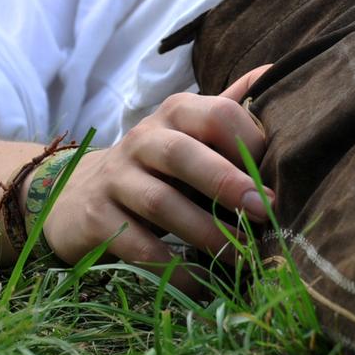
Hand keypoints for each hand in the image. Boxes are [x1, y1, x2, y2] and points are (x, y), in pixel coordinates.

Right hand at [41, 66, 273, 264]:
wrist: (75, 196)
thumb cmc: (158, 166)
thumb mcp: (191, 132)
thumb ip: (231, 108)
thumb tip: (276, 71)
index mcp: (177, 114)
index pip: (217, 114)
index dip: (250, 144)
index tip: (279, 178)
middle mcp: (143, 140)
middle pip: (181, 154)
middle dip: (226, 183)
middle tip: (266, 213)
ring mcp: (115, 179)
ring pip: (161, 203)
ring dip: (206, 233)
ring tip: (243, 257)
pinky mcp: (97, 219)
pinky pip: (138, 247)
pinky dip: (174, 269)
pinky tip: (203, 283)